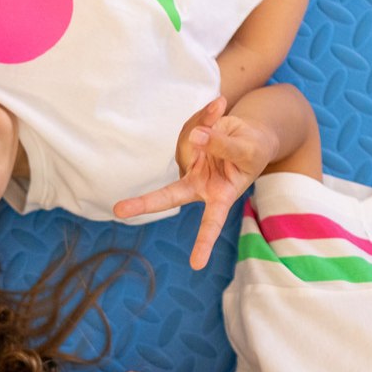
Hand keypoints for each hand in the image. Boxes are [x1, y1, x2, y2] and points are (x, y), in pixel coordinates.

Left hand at [113, 97, 280, 268]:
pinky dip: (210, 111)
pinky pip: (195, 122)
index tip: (196, 265)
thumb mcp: (248, 150)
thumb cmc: (253, 150)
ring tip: (223, 110)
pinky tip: (220, 106)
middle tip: (119, 211)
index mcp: (220, 196)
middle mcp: (199, 184)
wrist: (253, 133)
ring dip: (208, 122)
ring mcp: (190, 163)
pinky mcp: (187, 141)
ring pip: (190, 139)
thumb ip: (223, 145)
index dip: (204, 242)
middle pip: (170, 195)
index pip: (211, 223)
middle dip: (145, 202)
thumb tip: (196, 136)